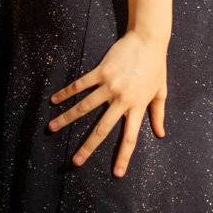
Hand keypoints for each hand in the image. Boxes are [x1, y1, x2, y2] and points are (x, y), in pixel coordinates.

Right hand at [49, 30, 167, 176]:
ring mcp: (111, 85)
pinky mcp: (102, 71)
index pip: (130, 137)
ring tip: (51, 129)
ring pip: (85, 107)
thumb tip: (161, 134)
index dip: (124, 156)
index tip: (117, 174)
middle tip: (76, 162)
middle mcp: (123, 99)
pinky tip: (54, 100)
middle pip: (103, 129)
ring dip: (67, 119)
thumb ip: (158, 113)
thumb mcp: (161, 91)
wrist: (149, 39)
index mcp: (138, 106)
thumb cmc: (156, 65)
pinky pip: (81, 85)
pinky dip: (66, 93)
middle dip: (88, 147)